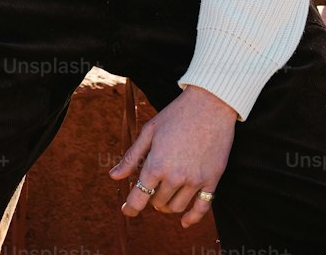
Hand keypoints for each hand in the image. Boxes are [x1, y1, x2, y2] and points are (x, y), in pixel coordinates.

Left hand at [108, 85, 237, 228]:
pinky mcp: (212, 180)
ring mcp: (195, 180)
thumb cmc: (177, 114)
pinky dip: (192, 218)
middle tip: (153, 186)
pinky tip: (185, 222)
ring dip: (168, 205)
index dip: (130, 207)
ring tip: (166, 195)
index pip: (139, 197)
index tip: (127, 209)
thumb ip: (132, 156)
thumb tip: (113, 176)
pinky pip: (202, 208)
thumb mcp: (150, 130)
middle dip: (152, 197)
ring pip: (176, 207)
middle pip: (158, 202)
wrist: (211, 103)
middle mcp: (175, 176)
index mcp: (156, 164)